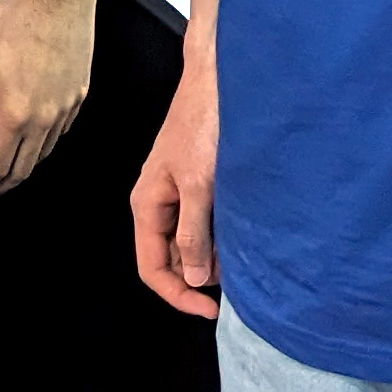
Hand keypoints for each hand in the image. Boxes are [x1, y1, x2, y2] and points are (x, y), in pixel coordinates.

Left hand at [0, 0, 95, 197]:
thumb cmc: (11, 23)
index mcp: (16, 116)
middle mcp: (45, 120)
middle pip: (23, 169)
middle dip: (1, 185)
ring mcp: (67, 107)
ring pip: (44, 153)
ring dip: (23, 167)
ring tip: (5, 169)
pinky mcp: (80, 93)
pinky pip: (60, 132)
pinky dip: (43, 145)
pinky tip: (33, 139)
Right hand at [131, 53, 219, 316]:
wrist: (217, 80)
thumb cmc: (203, 124)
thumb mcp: (199, 184)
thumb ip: (193, 233)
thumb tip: (195, 279)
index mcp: (148, 204)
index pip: (151, 268)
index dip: (179, 295)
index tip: (211, 310)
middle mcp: (159, 203)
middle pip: (171, 259)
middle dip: (200, 276)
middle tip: (237, 281)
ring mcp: (179, 194)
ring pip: (191, 243)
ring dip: (214, 256)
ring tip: (243, 257)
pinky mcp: (199, 184)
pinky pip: (205, 223)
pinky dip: (222, 236)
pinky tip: (244, 234)